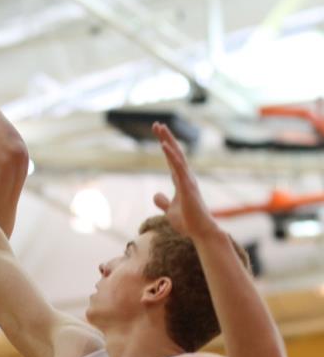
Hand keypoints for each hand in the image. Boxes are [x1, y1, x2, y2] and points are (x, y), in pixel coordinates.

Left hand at [152, 122, 218, 240]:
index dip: (165, 146)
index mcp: (181, 181)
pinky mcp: (188, 187)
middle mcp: (186, 177)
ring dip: (168, 141)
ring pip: (177, 156)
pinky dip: (171, 156)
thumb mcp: (170, 211)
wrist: (200, 232)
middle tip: (157, 124)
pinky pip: (178, 168)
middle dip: (166, 137)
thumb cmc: (188, 222)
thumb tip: (156, 195)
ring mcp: (188, 181)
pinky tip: (164, 145)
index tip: (158, 133)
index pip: (171, 159)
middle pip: (174, 153)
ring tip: (160, 128)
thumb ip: (164, 201)